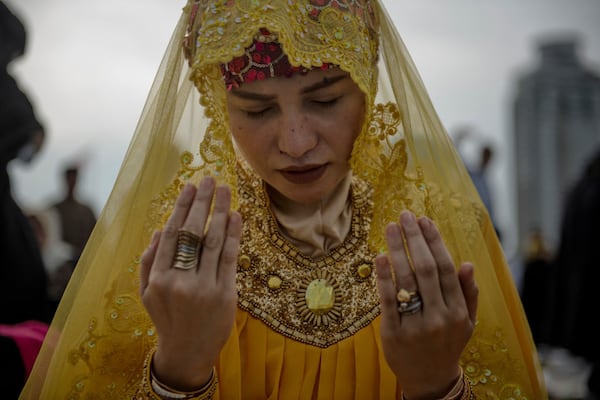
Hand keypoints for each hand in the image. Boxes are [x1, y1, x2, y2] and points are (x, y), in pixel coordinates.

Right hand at [139, 177, 241, 389]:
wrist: (187, 351)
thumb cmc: (167, 318)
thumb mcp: (147, 293)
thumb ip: (148, 262)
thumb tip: (159, 229)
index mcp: (157, 278)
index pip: (171, 234)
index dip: (181, 208)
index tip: (189, 186)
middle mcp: (179, 281)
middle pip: (192, 232)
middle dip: (202, 202)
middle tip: (210, 180)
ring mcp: (203, 288)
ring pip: (213, 242)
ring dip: (220, 212)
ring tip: (226, 190)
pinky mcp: (225, 294)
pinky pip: (230, 258)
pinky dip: (235, 235)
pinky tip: (236, 216)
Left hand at [375, 211, 477, 399]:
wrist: (430, 380)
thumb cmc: (447, 344)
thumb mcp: (467, 322)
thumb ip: (468, 293)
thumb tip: (467, 263)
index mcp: (458, 311)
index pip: (447, 269)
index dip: (435, 242)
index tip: (425, 220)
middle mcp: (439, 317)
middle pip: (427, 269)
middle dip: (415, 239)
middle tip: (405, 216)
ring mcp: (416, 326)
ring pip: (407, 281)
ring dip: (398, 250)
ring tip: (390, 227)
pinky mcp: (393, 333)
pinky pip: (387, 301)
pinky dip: (384, 277)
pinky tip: (380, 257)